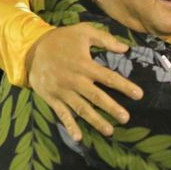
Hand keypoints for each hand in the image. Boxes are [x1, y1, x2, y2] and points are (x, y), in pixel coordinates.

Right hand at [28, 23, 141, 140]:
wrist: (31, 49)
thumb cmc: (61, 39)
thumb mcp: (83, 31)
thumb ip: (105, 39)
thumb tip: (125, 49)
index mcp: (84, 65)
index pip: (108, 77)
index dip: (124, 86)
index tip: (139, 95)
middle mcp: (75, 80)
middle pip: (96, 97)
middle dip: (112, 108)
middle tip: (126, 118)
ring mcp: (63, 91)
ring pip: (82, 109)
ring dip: (96, 121)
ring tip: (109, 131)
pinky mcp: (52, 98)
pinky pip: (62, 114)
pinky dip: (70, 126)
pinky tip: (78, 138)